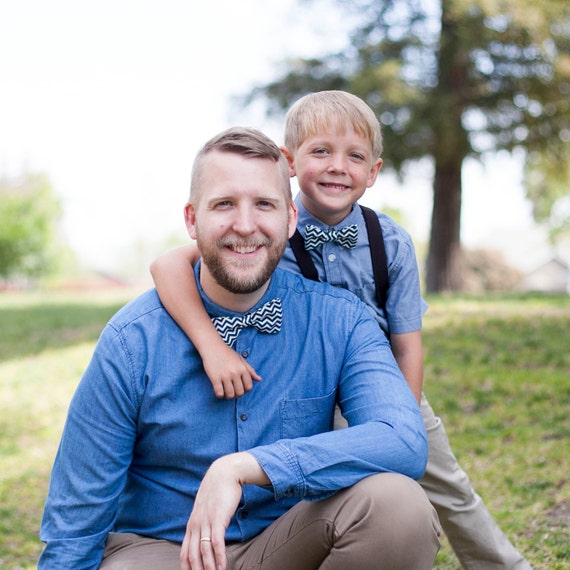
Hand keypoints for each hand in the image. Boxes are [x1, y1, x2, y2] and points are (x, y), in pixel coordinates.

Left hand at [180, 453, 269, 569]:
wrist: (224, 473)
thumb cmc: (217, 491)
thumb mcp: (206, 508)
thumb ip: (203, 522)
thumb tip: (205, 536)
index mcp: (192, 524)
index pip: (184, 552)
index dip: (187, 567)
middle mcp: (196, 524)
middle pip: (192, 555)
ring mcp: (206, 521)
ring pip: (203, 550)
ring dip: (208, 567)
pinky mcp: (218, 518)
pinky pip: (217, 541)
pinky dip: (219, 556)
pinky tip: (222, 566)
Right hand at [202, 343, 260, 398]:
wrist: (212, 346)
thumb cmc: (227, 353)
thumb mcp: (241, 359)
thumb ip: (250, 370)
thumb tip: (259, 379)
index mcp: (243, 368)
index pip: (249, 387)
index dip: (245, 391)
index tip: (240, 389)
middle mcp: (235, 372)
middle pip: (240, 392)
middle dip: (237, 395)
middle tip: (233, 392)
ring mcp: (225, 376)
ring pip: (230, 394)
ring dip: (228, 396)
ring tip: (226, 392)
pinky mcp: (215, 378)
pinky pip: (219, 393)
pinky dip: (219, 395)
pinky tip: (219, 391)